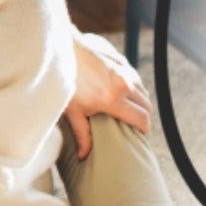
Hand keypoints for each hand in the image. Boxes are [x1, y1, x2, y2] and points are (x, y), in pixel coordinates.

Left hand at [64, 39, 151, 159]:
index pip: (142, 119)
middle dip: (142, 115)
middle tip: (132, 121)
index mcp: (113, 99)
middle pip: (147, 104)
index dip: (144, 129)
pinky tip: (117, 87)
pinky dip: (131, 83)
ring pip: (142, 89)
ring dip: (137, 98)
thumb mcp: (72, 111)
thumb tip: (84, 155)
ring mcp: (123, 69)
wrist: (59, 50)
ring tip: (125, 105)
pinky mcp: (120, 58)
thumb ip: (82, 134)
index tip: (139, 133)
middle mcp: (123, 83)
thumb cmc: (63, 81)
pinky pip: (133, 75)